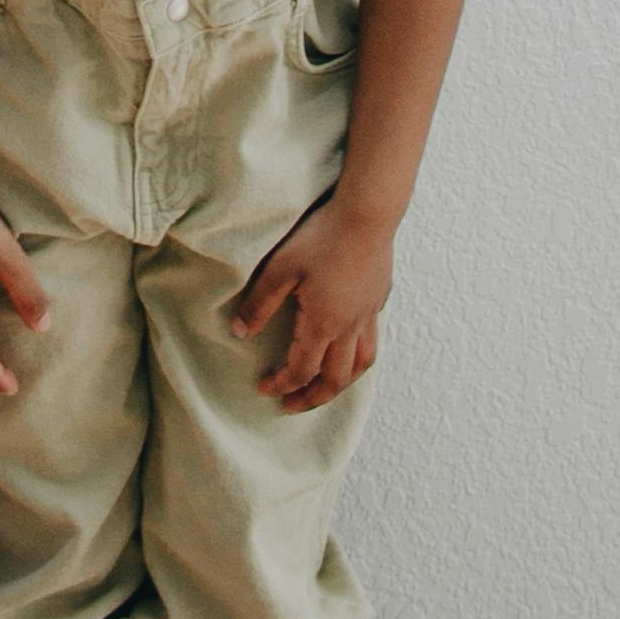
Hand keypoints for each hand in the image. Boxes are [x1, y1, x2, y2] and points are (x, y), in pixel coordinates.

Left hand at [228, 195, 392, 407]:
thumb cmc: (322, 237)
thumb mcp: (282, 267)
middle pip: (335, 380)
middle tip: (293, 404)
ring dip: (341, 382)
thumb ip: (260, 303)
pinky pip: (371, 339)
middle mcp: (350, 327)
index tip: (264, 389)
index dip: (282, 384)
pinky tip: (348, 343)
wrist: (367, 214)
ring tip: (325, 386)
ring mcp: (369, 314)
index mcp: (324, 324)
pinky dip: (358, 353)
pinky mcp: (379, 299)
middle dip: (312, 398)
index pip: (302, 369)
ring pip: (361, 365)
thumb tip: (240, 333)